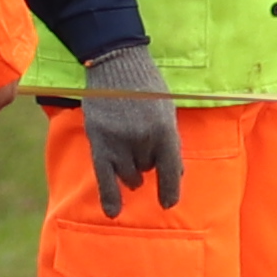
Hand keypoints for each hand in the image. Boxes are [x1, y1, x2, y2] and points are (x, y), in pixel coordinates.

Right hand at [77, 45, 185, 216]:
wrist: (115, 63)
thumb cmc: (146, 85)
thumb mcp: (167, 109)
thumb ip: (171, 140)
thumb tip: (177, 173)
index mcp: (164, 129)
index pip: (170, 169)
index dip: (170, 189)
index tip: (168, 203)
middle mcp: (142, 139)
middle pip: (148, 169)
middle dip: (148, 162)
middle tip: (141, 140)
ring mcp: (119, 142)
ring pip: (129, 175)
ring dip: (132, 171)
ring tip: (129, 150)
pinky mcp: (99, 142)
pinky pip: (104, 177)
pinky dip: (109, 196)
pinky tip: (113, 212)